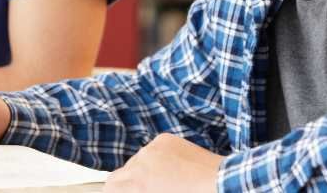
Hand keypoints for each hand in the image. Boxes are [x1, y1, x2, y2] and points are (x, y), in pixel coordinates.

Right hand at [104, 133, 223, 192]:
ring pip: (137, 159)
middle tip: (145, 189)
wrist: (216, 181)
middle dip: (130, 182)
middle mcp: (141, 162)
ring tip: (163, 179)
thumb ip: (137, 192)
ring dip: (144, 169)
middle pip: (121, 172)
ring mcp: (153, 147)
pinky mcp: (165, 139)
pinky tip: (172, 166)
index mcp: (138, 183)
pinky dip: (157, 156)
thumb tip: (131, 189)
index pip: (110, 185)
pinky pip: (151, 148)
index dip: (116, 191)